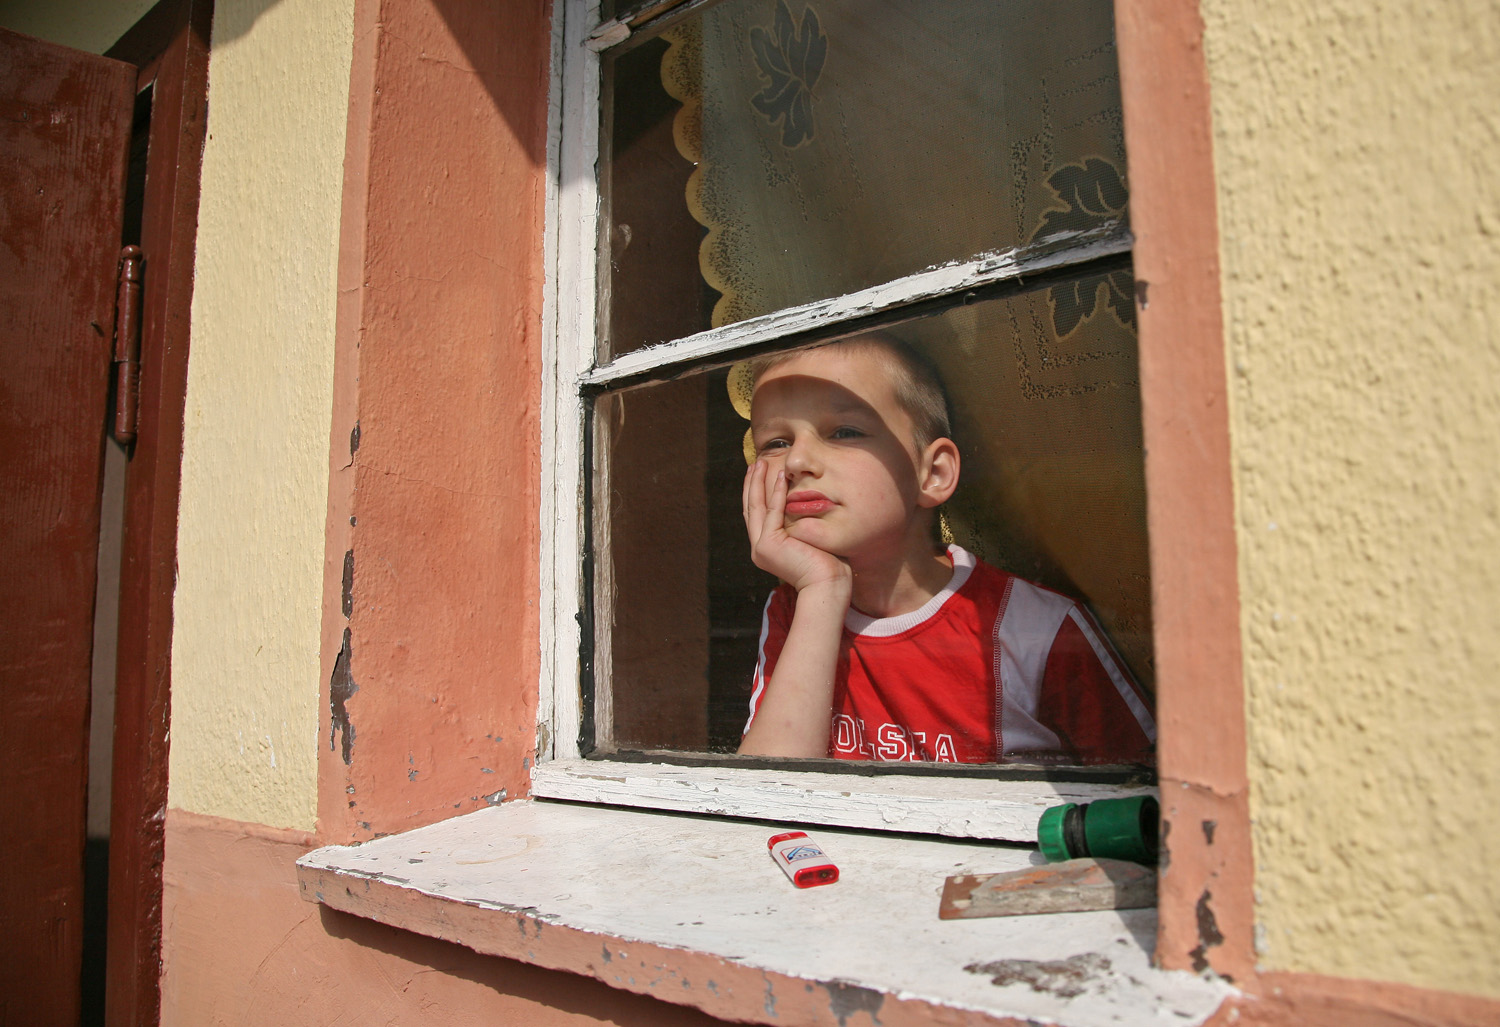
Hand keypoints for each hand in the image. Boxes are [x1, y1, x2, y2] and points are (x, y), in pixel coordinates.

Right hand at [742, 460, 851, 594]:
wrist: (828, 585)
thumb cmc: (827, 565)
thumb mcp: (808, 538)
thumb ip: (801, 523)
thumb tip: (804, 503)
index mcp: (766, 548)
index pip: (758, 515)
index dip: (756, 493)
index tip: (759, 474)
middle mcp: (759, 548)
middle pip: (751, 508)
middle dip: (752, 484)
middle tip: (755, 463)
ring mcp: (761, 547)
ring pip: (756, 506)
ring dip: (758, 482)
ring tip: (761, 463)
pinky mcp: (769, 544)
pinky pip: (772, 512)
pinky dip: (775, 492)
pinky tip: (780, 475)